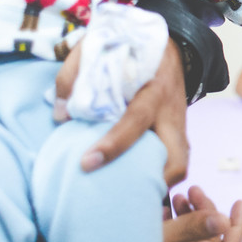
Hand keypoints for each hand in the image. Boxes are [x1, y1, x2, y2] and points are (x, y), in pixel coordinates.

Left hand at [57, 38, 188, 184]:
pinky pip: (176, 159)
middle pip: (178, 157)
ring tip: (129, 194)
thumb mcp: (100, 47)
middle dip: (154, 180)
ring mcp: (180, 124)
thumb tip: (60, 114)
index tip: (87, 162)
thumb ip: (75, 74)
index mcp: (153, 88)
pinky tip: (137, 181)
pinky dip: (159, 174)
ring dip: (159, 182)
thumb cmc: (131, 48)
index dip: (114, 144)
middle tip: (122, 195)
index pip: (137, 120)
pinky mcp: (180, 132)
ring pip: (181, 163)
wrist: (170, 45)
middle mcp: (172, 111)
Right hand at [155, 186, 241, 241]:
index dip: (236, 227)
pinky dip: (171, 228)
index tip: (238, 203)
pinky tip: (163, 212)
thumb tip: (221, 220)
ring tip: (178, 197)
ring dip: (186, 218)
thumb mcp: (151, 240)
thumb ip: (187, 229)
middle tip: (193, 190)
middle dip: (205, 214)